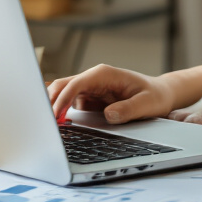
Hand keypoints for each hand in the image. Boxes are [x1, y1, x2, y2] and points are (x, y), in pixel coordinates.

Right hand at [47, 64, 174, 123]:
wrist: (160, 94)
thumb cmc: (154, 96)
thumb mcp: (147, 103)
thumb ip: (128, 109)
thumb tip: (108, 115)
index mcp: (104, 74)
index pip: (76, 84)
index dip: (62, 98)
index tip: (54, 115)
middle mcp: (93, 78)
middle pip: (62, 86)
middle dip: (49, 101)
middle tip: (42, 122)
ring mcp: (90, 88)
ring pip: (62, 94)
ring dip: (52, 107)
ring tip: (45, 126)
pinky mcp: (89, 98)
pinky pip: (69, 103)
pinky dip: (60, 112)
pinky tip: (56, 125)